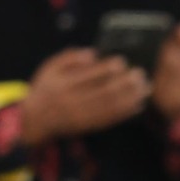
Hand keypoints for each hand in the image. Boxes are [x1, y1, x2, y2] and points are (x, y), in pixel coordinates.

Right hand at [19, 49, 151, 145]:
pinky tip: (138, 104)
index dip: (106, 68)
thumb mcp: (49, 68)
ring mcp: (80, 116)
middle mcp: (71, 101)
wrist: (34, 120)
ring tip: (145, 87)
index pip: (86, 76)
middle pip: (101, 93)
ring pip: (109, 107)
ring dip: (130, 98)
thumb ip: (69, 57)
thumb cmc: (46, 88)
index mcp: (62, 84)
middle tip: (140, 73)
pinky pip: (109, 120)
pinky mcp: (87, 126)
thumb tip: (93, 53)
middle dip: (124, 83)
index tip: (122, 60)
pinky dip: (125, 113)